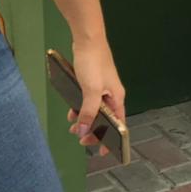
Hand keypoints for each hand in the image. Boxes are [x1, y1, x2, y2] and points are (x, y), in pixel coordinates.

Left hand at [67, 37, 125, 157]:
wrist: (88, 39)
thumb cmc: (93, 62)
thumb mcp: (90, 91)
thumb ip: (87, 113)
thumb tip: (82, 132)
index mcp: (117, 98)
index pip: (119, 124)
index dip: (112, 139)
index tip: (101, 152)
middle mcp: (112, 95)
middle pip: (106, 119)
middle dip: (94, 131)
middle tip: (81, 140)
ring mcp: (102, 88)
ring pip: (95, 111)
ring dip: (85, 120)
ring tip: (72, 127)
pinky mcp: (92, 82)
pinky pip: (87, 101)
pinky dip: (80, 108)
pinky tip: (71, 110)